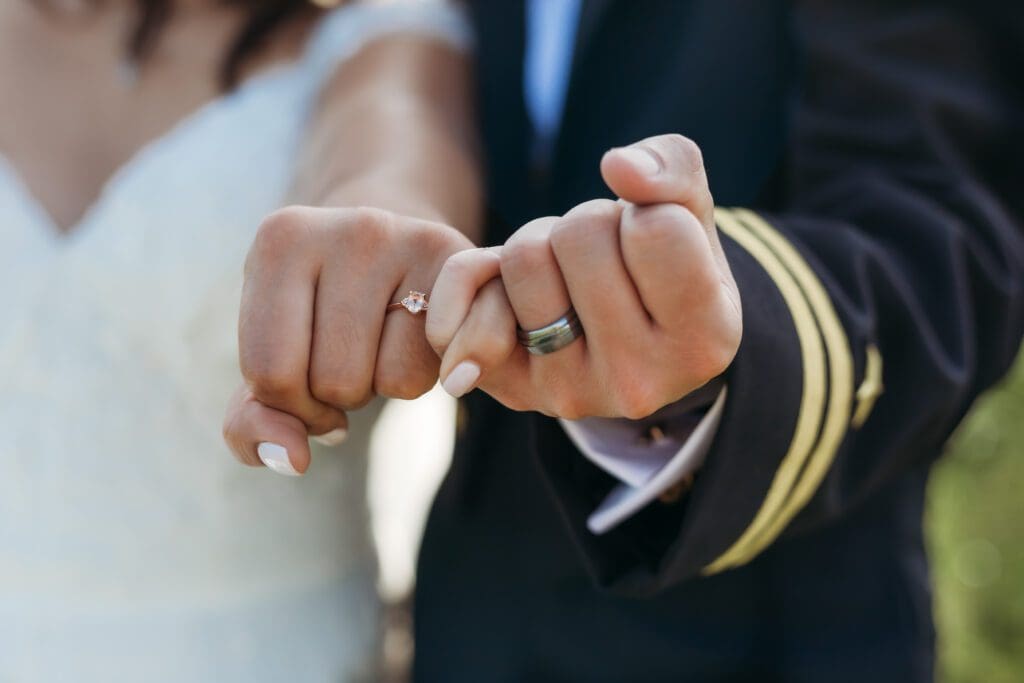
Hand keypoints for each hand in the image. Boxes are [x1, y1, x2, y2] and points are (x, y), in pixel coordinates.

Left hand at [223, 205, 472, 473]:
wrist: (397, 253)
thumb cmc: (323, 318)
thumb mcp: (273, 361)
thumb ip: (253, 420)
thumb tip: (292, 460)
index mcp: (282, 240)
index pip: (271, 374)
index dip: (291, 404)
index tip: (306, 379)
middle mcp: (352, 227)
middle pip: (334, 382)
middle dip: (341, 393)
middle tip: (354, 353)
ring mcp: (416, 242)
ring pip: (393, 382)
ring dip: (387, 386)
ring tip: (388, 342)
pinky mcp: (468, 264)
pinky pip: (450, 367)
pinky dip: (445, 376)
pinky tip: (436, 349)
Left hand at [426, 134, 741, 419]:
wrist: (621, 346)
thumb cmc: (663, 271)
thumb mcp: (693, 216)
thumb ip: (675, 169)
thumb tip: (617, 164)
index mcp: (703, 341)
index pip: (656, 229)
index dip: (648, 210)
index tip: (653, 241)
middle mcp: (638, 380)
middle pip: (580, 236)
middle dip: (590, 224)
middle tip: (605, 258)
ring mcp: (568, 391)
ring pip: (524, 256)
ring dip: (541, 243)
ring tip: (569, 276)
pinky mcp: (506, 385)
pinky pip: (468, 287)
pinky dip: (483, 271)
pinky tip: (515, 292)